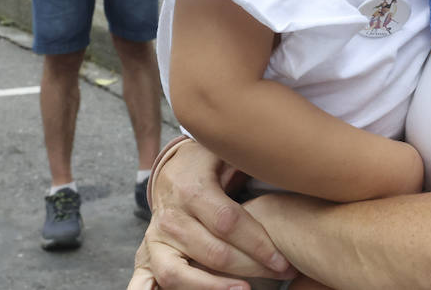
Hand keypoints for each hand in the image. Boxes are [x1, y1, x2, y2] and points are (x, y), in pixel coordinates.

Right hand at [133, 140, 293, 288]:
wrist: (170, 171)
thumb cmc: (207, 165)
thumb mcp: (225, 154)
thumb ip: (247, 163)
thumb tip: (282, 167)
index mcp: (193, 190)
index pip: (228, 222)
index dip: (258, 244)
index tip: (282, 259)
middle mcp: (172, 218)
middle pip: (213, 252)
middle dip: (251, 267)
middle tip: (280, 272)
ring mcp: (157, 239)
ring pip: (181, 274)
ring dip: (215, 286)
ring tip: (245, 289)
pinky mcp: (148, 254)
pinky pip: (151, 282)